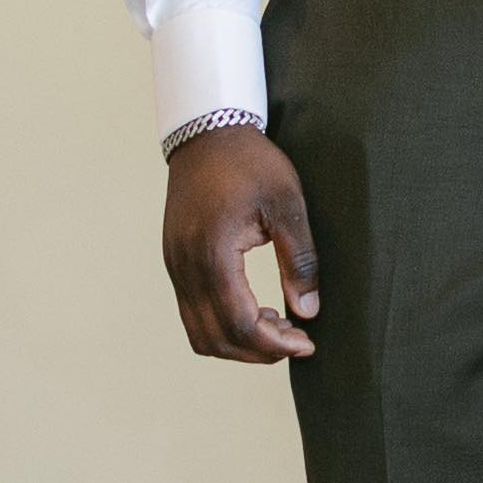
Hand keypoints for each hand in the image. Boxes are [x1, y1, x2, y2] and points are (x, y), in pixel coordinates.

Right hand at [162, 131, 319, 362]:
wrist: (206, 131)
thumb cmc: (250, 162)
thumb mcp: (286, 204)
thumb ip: (299, 259)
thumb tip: (308, 312)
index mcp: (212, 253)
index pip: (239, 323)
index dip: (274, 344)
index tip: (307, 343)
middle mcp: (185, 266)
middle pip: (215, 338)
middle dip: (258, 351)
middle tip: (296, 340)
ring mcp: (174, 265)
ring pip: (199, 333)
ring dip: (238, 342)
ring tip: (278, 327)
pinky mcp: (174, 261)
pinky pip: (192, 312)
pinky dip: (222, 325)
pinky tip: (256, 310)